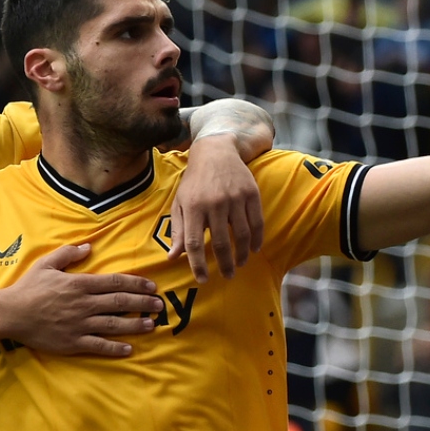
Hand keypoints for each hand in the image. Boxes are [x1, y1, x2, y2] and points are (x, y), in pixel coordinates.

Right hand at [5, 244, 162, 355]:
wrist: (10, 314)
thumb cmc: (28, 288)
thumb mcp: (47, 264)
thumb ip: (68, 253)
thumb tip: (88, 246)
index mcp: (80, 284)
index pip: (115, 283)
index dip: (136, 284)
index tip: (151, 286)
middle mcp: (84, 304)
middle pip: (119, 303)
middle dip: (142, 303)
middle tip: (159, 305)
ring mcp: (79, 324)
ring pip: (113, 324)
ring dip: (135, 324)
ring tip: (152, 324)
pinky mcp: (72, 342)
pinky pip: (98, 345)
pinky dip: (114, 348)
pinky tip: (129, 349)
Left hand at [168, 134, 263, 282]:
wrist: (215, 152)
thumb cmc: (194, 182)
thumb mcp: (180, 203)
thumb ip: (178, 230)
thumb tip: (173, 257)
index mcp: (193, 207)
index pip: (194, 243)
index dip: (198, 264)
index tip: (203, 279)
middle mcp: (214, 203)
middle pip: (221, 243)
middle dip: (224, 265)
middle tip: (227, 276)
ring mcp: (234, 198)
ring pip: (241, 235)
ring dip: (242, 255)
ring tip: (239, 264)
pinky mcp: (251, 193)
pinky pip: (256, 222)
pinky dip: (256, 239)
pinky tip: (253, 249)